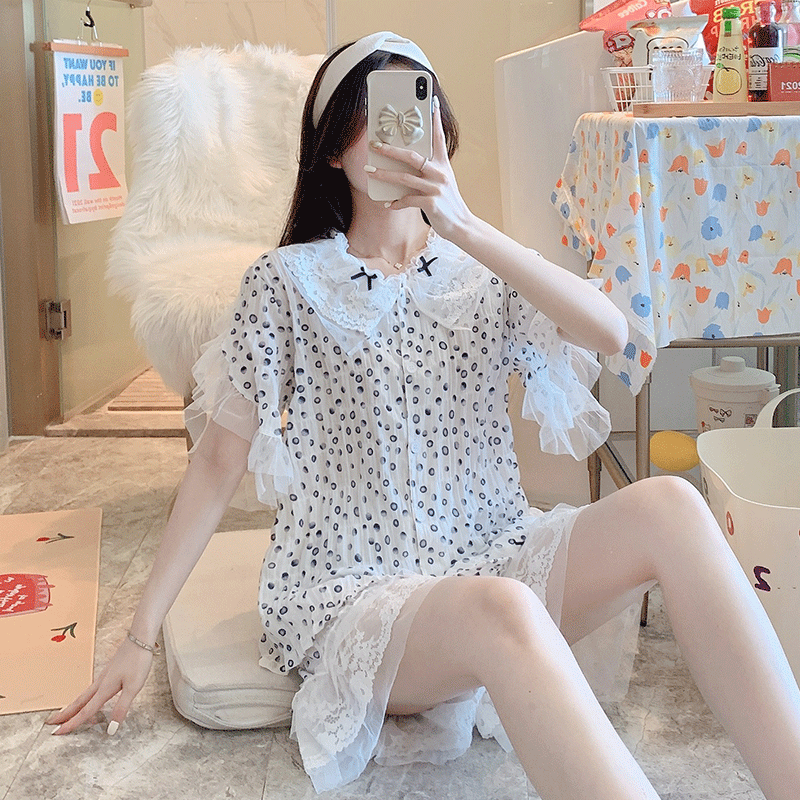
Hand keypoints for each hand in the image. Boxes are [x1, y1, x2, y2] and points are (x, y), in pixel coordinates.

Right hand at [45, 637, 153, 734]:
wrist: (140, 638)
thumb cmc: (138, 661)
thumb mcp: (134, 687)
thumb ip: (122, 708)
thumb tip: (111, 730)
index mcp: (105, 689)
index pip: (86, 711)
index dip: (72, 724)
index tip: (57, 733)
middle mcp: (101, 683)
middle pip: (79, 702)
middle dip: (65, 714)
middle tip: (50, 723)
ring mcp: (104, 676)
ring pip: (84, 695)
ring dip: (73, 706)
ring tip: (65, 714)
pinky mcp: (109, 671)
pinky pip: (92, 689)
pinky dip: (85, 698)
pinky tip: (89, 698)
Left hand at [366, 97, 473, 240]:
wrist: (460, 224)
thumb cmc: (447, 202)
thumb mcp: (442, 181)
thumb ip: (428, 170)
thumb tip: (405, 163)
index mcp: (443, 164)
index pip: (438, 138)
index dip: (435, 120)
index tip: (430, 102)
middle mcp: (440, 173)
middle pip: (412, 156)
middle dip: (390, 149)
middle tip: (374, 144)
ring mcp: (436, 188)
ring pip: (404, 178)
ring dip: (384, 175)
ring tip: (369, 171)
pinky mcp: (431, 204)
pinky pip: (408, 200)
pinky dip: (396, 202)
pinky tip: (388, 203)